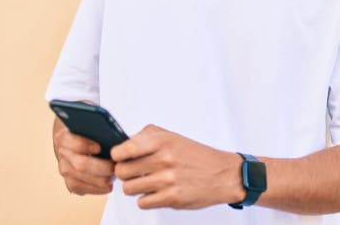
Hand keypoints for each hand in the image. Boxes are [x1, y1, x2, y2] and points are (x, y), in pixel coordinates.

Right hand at [52, 117, 113, 195]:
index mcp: (65, 135)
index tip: (99, 148)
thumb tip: (111, 132)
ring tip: (113, 179)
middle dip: (99, 167)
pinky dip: (95, 189)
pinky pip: (79, 188)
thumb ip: (97, 124)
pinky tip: (108, 187)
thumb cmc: (90, 127)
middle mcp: (62, 153)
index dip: (84, 145)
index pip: (70, 140)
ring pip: (79, 179)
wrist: (75, 135)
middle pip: (79, 164)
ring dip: (98, 181)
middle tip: (114, 168)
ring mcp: (64, 168)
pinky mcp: (69, 180)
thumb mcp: (92, 120)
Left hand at [110, 124, 245, 209]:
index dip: (117, 156)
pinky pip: (142, 203)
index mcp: (162, 141)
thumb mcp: (172, 137)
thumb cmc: (196, 155)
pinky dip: (147, 199)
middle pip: (122, 171)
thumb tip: (122, 146)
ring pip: (129, 189)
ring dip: (135, 187)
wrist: (222, 174)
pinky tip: (157, 192)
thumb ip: (146, 137)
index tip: (121, 157)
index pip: (123, 150)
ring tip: (147, 183)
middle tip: (135, 172)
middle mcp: (164, 159)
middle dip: (126, 173)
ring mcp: (167, 179)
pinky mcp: (171, 198)